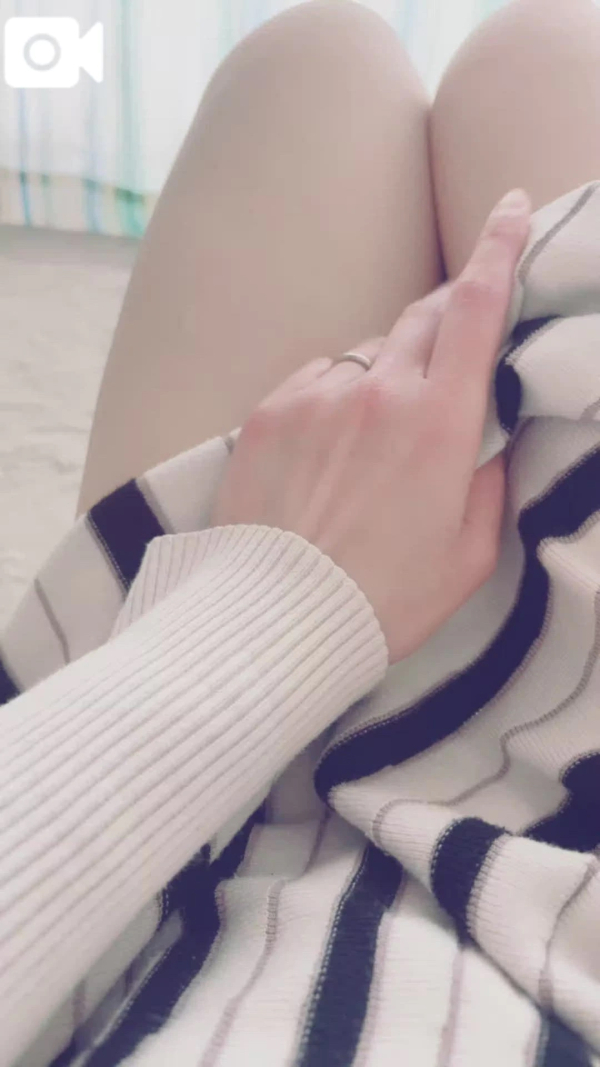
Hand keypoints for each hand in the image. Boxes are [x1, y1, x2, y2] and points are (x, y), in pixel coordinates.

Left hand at [210, 188, 530, 664]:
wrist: (275, 622)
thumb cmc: (383, 599)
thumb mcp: (468, 555)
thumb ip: (487, 481)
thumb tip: (486, 439)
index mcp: (439, 424)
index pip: (476, 308)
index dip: (500, 248)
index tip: (513, 207)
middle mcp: (377, 392)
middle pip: (422, 317)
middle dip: (445, 317)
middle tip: (451, 349)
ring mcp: (316, 396)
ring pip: (367, 354)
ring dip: (385, 376)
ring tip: (374, 446)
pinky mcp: (268, 412)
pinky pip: (316, 379)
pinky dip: (335, 397)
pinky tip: (329, 452)